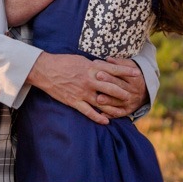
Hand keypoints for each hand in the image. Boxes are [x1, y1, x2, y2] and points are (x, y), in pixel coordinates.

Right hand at [27, 53, 145, 124]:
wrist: (45, 70)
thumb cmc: (63, 62)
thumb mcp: (82, 60)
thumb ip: (94, 65)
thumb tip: (106, 66)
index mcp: (92, 68)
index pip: (113, 69)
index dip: (126, 71)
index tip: (137, 73)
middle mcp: (89, 81)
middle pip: (111, 88)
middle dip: (123, 92)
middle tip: (132, 95)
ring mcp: (82, 92)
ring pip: (102, 102)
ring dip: (114, 107)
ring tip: (124, 111)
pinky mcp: (74, 102)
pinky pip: (89, 112)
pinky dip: (98, 118)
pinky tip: (106, 121)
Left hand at [96, 57, 149, 117]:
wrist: (145, 92)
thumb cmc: (133, 76)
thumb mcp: (130, 67)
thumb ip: (119, 64)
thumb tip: (108, 59)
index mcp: (135, 79)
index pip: (122, 74)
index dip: (110, 72)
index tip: (99, 69)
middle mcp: (133, 91)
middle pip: (119, 87)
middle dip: (108, 82)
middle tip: (97, 78)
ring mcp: (131, 101)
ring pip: (118, 101)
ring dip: (108, 101)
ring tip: (98, 99)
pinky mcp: (128, 110)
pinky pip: (119, 113)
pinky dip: (111, 114)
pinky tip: (101, 114)